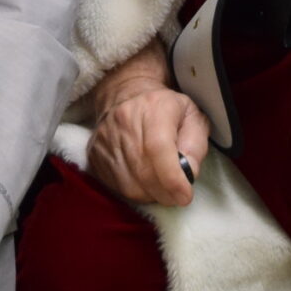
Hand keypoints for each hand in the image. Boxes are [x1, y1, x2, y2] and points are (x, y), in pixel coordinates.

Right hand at [85, 42, 208, 207]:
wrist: (127, 95)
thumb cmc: (165, 108)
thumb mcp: (192, 116)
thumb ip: (196, 145)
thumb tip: (188, 173)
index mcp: (153, 107)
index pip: (158, 148)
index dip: (172, 179)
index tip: (185, 195)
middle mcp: (124, 121)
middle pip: (144, 173)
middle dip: (166, 193)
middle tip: (178, 194)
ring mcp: (105, 139)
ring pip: (130, 186)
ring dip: (151, 194)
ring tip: (161, 184)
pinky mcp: (94, 155)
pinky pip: (116, 187)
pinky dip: (135, 192)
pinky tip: (145, 181)